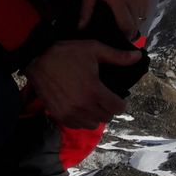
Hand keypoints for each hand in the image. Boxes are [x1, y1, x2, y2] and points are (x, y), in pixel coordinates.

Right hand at [24, 40, 141, 128]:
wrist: (37, 59)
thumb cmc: (66, 53)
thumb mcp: (93, 49)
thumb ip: (117, 56)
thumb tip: (138, 56)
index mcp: (94, 91)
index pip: (117, 108)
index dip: (120, 103)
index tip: (117, 97)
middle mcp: (83, 106)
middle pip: (106, 117)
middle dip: (108, 108)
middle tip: (104, 98)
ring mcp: (70, 113)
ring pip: (92, 124)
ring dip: (96, 116)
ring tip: (92, 104)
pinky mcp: (59, 115)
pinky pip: (77, 125)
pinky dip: (82, 120)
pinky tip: (80, 108)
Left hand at [79, 0, 149, 38]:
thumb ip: (87, 9)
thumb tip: (81, 27)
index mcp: (118, 0)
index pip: (126, 26)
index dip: (124, 36)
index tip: (118, 40)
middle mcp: (133, 0)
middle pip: (136, 25)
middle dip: (129, 32)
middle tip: (120, 34)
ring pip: (143, 18)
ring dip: (135, 23)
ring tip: (125, 23)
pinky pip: (147, 9)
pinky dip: (140, 13)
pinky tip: (131, 12)